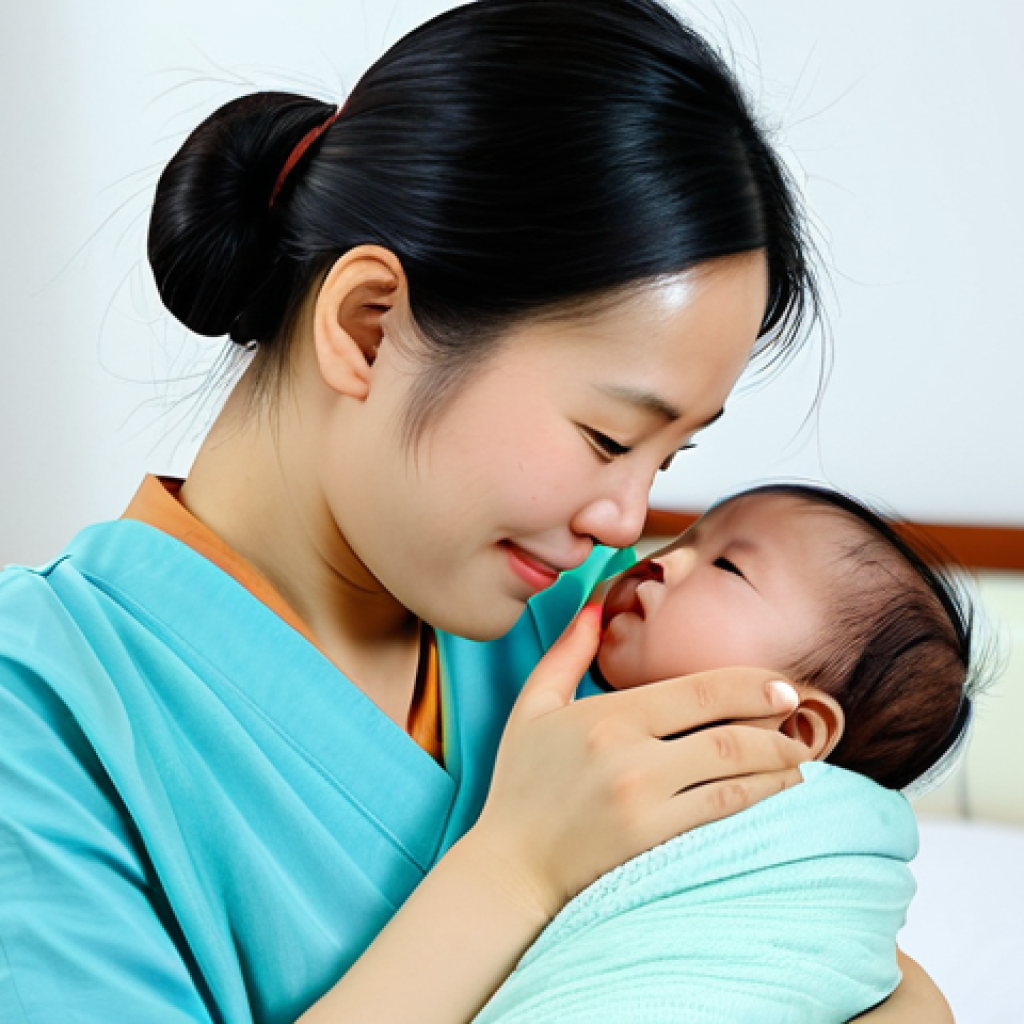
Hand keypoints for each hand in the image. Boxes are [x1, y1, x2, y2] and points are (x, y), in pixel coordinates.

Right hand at [469, 604, 807, 920]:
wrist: (512, 864)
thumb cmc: (521, 782)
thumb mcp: (533, 706)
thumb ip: (567, 652)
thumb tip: (596, 603)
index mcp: (607, 716)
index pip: (698, 692)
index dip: (750, 686)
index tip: (783, 686)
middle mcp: (632, 757)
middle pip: (726, 734)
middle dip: (776, 722)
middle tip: (803, 713)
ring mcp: (646, 802)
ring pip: (733, 775)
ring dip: (777, 762)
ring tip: (802, 752)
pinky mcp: (654, 840)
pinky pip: (720, 811)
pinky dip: (758, 795)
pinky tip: (778, 786)